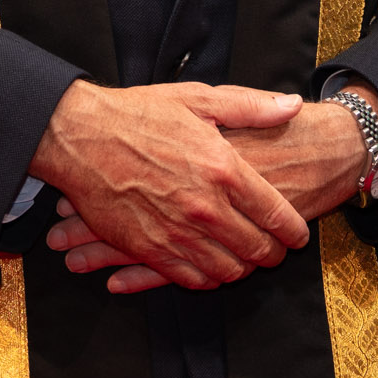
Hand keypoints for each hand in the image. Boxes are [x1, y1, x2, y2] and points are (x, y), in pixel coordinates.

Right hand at [55, 87, 377, 295]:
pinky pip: (191, 278)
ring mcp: (176, 233)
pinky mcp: (148, 249)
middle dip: (273, 254)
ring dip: (243, 270)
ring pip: (228, 271)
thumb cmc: (138, 115)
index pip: (277, 216)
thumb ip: (252, 107)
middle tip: (276, 251)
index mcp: (224, 170)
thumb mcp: (199, 99)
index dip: (294, 232)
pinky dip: (207, 278)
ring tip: (245, 260)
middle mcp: (205, 208)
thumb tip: (292, 107)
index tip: (297, 235)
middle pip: (258, 250)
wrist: (79, 137)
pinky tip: (211, 267)